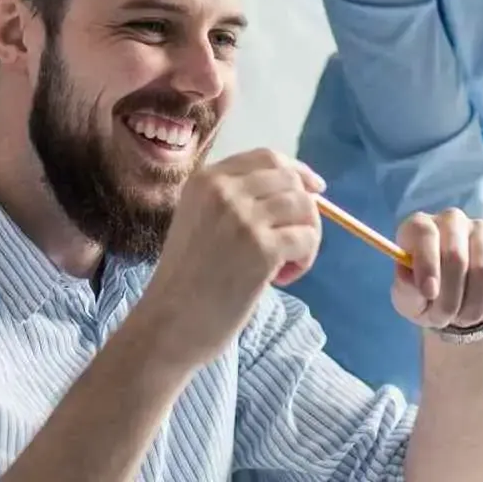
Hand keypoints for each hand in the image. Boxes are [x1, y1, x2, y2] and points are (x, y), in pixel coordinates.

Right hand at [138, 149, 325, 365]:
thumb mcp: (199, 221)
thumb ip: (237, 201)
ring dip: (307, 235)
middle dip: (305, 209)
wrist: (167, 325)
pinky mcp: (262, 249)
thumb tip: (300, 191)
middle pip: (291, 180)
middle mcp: (224, 190)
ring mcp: (243, 218)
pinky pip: (307, 238)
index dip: (298, 172)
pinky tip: (283, 278)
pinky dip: (305, 258)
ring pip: (304, 207)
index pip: (267, 157)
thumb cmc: (185, 281)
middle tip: (295, 242)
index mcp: (206, 180)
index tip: (315, 189)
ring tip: (286, 264)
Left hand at [388, 209, 482, 330]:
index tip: (429, 293)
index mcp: (420, 226)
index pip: (425, 234)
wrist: (457, 301)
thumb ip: (406, 291)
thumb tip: (413, 282)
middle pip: (456, 257)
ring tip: (462, 318)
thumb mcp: (408, 299)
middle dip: (450, 299)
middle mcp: (452, 220)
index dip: (427, 264)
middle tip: (443, 320)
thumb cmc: (425, 295)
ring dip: (472, 307)